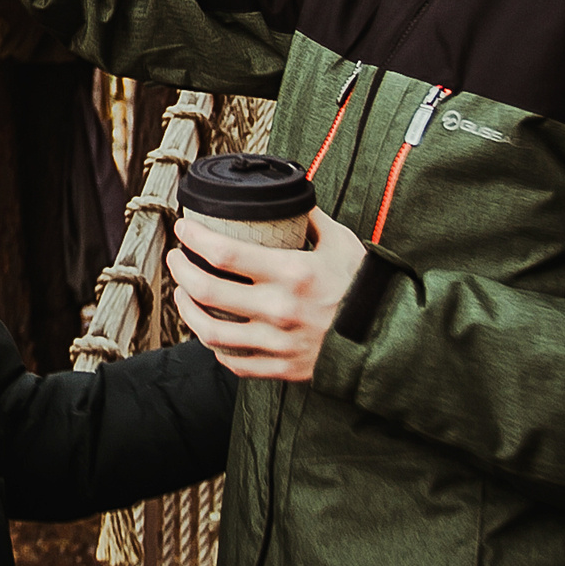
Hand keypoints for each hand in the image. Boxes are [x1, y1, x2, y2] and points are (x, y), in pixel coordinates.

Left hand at [165, 209, 364, 383]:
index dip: (193, 238)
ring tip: (182, 294)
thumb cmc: (364, 287)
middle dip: (181, 270)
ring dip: (186, 309)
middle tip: (176, 258)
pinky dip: (214, 346)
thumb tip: (286, 197)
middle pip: (206, 290)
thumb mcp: (340, 242)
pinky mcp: (281, 367)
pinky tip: (208, 330)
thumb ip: (309, 219)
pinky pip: (233, 360)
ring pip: (210, 331)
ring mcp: (278, 342)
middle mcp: (280, 309)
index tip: (183, 229)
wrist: (388, 337)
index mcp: (293, 273)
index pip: (224, 252)